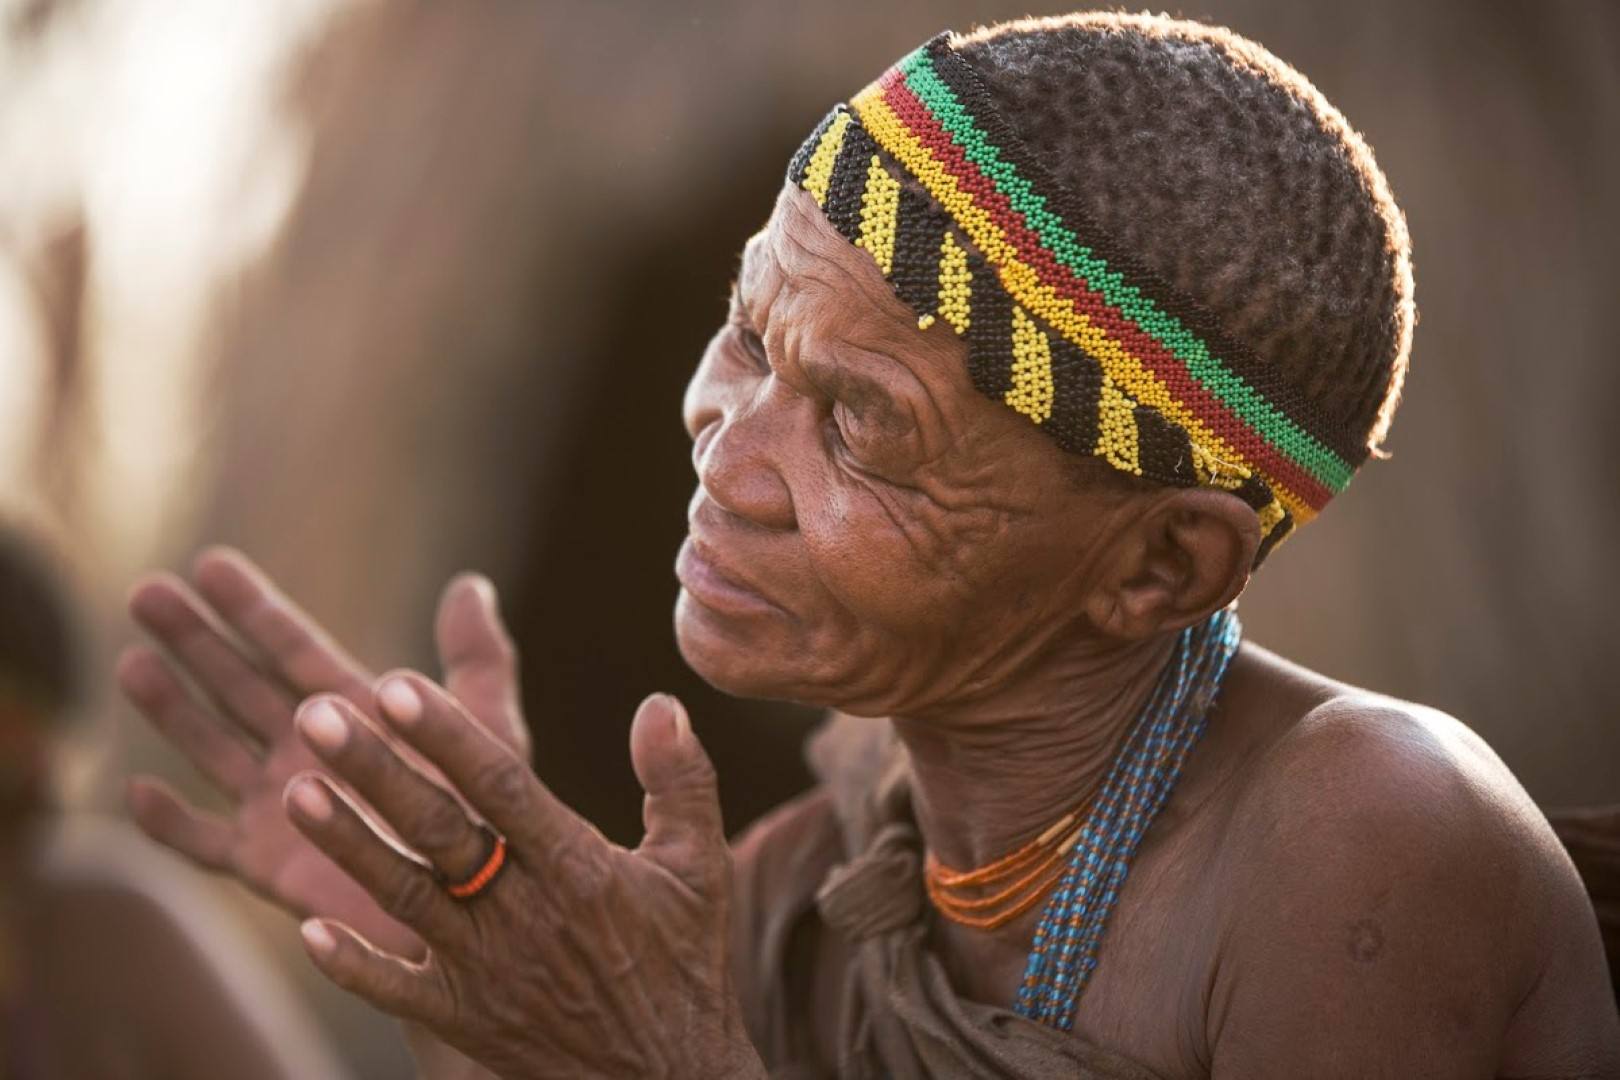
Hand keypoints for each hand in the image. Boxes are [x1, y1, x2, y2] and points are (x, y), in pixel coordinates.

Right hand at [119, 548, 527, 956]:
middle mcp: (310, 752)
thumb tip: (472, 584)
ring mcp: (283, 807)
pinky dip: (169, 824)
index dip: (253, 608)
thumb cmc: (492, 818)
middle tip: (146, 591)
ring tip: (131, 662)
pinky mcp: (269, 866)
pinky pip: (206, 843)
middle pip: (239, 685)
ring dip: (172, 710)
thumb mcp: (489, 729)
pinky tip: (134, 792)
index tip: (210, 562)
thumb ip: (477, 659)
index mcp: (356, 714)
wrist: (479, 910)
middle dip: (194, 641)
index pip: (293, 649)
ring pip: (212, 748)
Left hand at [284, 676, 762, 1079]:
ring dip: (347, 845)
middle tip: (312, 712)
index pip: (502, 786)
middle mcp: (525, 913)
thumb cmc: (682, 961)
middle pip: (438, 831)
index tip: (395, 685)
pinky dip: (352, 965)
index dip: (447, 736)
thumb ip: (679, 779)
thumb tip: (662, 702)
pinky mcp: (465, 1020)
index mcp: (579, 867)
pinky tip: (305, 930)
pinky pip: (396, 993)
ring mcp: (488, 970)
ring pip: (405, 897)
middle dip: (374, 770)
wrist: (667, 1078)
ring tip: (293, 789)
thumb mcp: (699, 865)